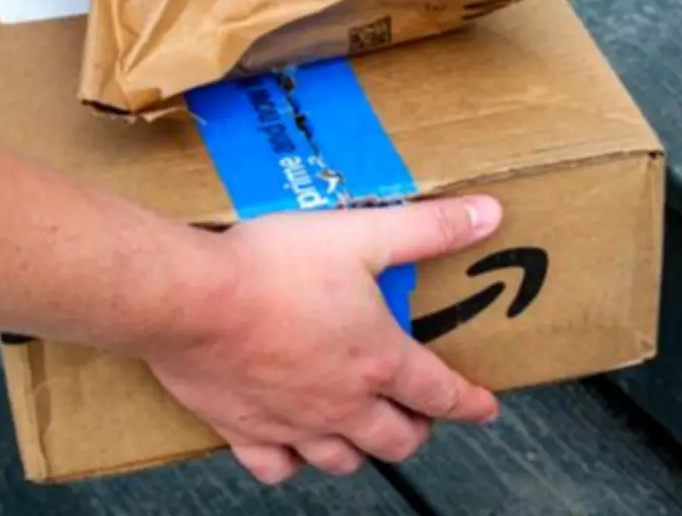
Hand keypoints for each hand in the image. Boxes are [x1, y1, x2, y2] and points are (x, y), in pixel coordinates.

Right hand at [142, 195, 502, 484]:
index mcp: (376, 358)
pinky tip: (290, 445)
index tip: (483, 406)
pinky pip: (275, 466)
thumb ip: (428, 228)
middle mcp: (341, 402)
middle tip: (419, 414)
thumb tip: (487, 216)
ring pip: (341, 459)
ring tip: (364, 430)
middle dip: (416, 429)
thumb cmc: (275, 266)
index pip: (439, 392)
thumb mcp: (361, 234)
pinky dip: (291, 460)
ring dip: (362, 449)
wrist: (193, 298)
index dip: (468, 401)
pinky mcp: (242, 427)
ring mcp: (291, 421)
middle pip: (396, 438)